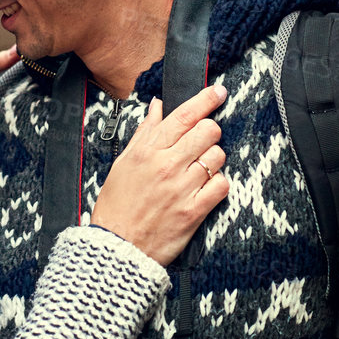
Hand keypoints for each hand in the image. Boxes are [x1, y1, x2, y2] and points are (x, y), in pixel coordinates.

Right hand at [90, 84, 229, 265]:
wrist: (117, 246)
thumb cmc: (118, 204)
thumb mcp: (124, 163)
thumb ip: (144, 133)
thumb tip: (158, 106)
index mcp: (148, 151)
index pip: (184, 115)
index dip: (206, 99)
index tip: (218, 92)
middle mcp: (166, 165)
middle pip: (208, 131)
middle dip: (210, 132)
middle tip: (203, 141)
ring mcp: (182, 188)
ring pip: (218, 156)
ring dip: (213, 160)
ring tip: (199, 170)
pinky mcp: (194, 211)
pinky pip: (222, 185)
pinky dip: (218, 185)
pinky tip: (205, 188)